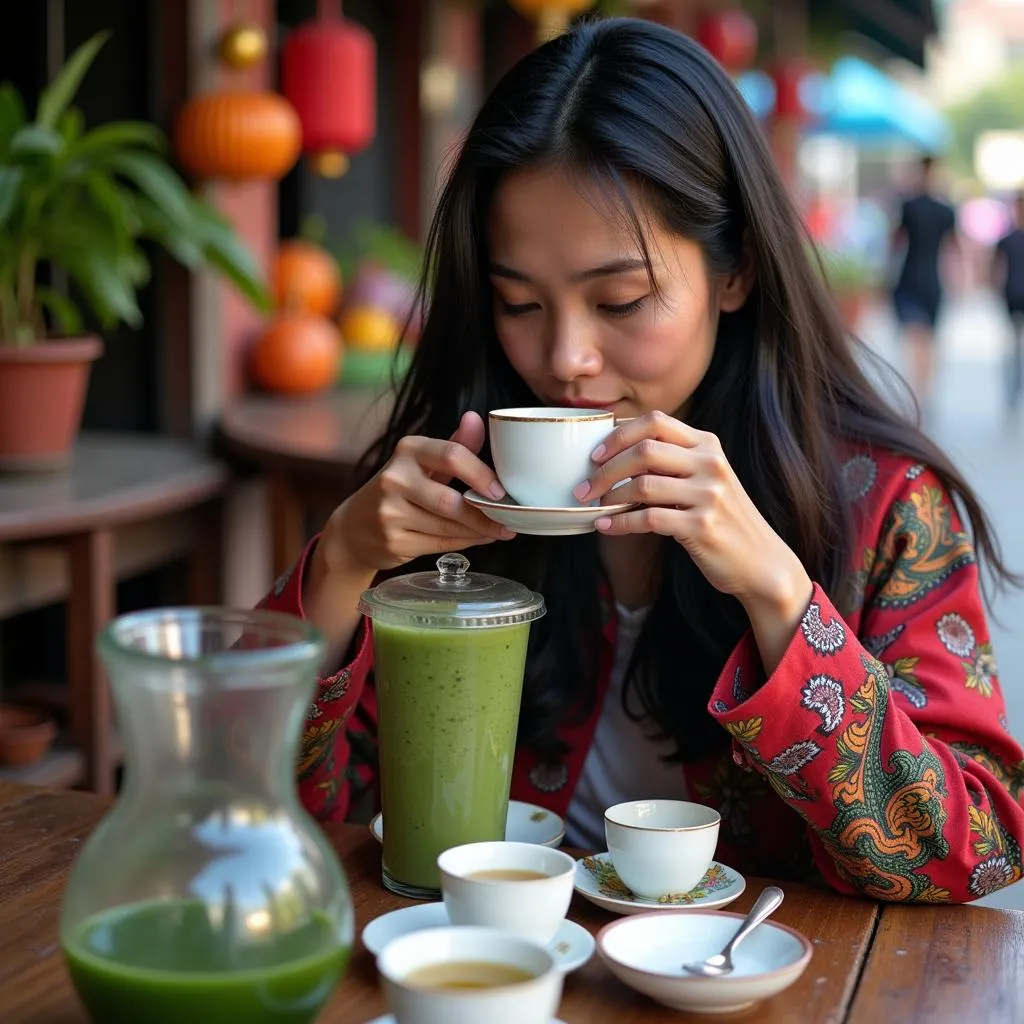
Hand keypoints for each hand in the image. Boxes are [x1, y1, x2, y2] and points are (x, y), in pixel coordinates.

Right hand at [320, 412, 513, 577]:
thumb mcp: (422, 461)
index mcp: (408, 450)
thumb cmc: (399, 489)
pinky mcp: (393, 541)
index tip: (501, 491)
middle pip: (451, 501)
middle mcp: (395, 479)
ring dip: (479, 531)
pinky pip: (440, 544)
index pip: (452, 456)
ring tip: (498, 530)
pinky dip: (464, 542)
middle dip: (484, 514)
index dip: (481, 475)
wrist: (354, 527)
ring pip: (448, 527)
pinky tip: (478, 538)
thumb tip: (476, 419)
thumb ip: (454, 445)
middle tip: (508, 519)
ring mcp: (390, 513)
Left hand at [576, 411, 810, 613]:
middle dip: (605, 469)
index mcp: (708, 445)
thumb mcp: (707, 479)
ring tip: (595, 507)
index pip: (656, 422)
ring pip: (642, 484)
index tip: (595, 454)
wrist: (761, 562)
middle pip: (644, 451)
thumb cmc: (723, 519)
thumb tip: (619, 453)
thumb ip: (674, 461)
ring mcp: (708, 494)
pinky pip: (647, 518)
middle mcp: (710, 464)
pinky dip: (620, 522)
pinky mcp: (701, 526)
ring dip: (609, 497)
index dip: (619, 434)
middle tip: (584, 486)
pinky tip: (606, 526)